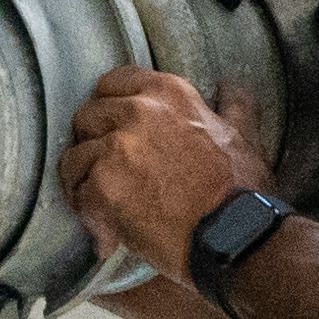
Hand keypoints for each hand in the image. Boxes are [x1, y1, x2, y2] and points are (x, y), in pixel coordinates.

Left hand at [62, 64, 266, 289]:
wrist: (232, 235)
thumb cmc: (241, 191)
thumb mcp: (243, 138)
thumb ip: (232, 108)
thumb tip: (231, 87)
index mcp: (168, 93)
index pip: (113, 83)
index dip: (109, 108)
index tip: (115, 132)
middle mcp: (137, 111)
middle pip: (87, 117)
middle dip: (93, 145)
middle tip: (110, 174)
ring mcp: (116, 146)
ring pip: (74, 157)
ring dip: (86, 183)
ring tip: (105, 207)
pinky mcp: (102, 184)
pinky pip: (76, 193)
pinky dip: (89, 215)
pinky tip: (109, 232)